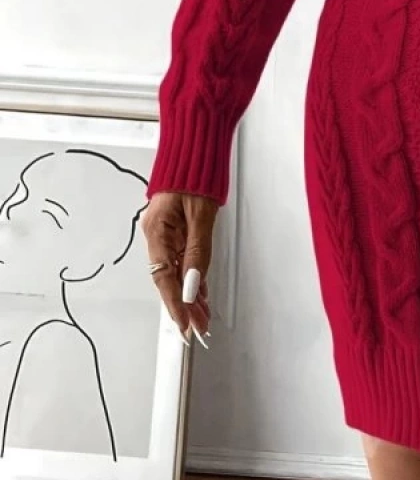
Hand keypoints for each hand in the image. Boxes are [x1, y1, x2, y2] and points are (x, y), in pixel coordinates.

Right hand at [141, 190, 217, 343]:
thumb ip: (197, 252)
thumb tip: (192, 285)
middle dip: (184, 305)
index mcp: (157, 231)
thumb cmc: (195, 176)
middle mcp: (157, 235)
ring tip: (202, 317)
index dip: (175, 304)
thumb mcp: (201, 217)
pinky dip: (192, 278)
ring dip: (190, 295)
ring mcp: (166, 234)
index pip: (164, 277)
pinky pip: (182, 261)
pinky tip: (199, 294)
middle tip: (198, 328)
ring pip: (177, 272)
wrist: (195, 152)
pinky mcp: (176, 231)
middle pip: (169, 279)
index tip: (185, 323)